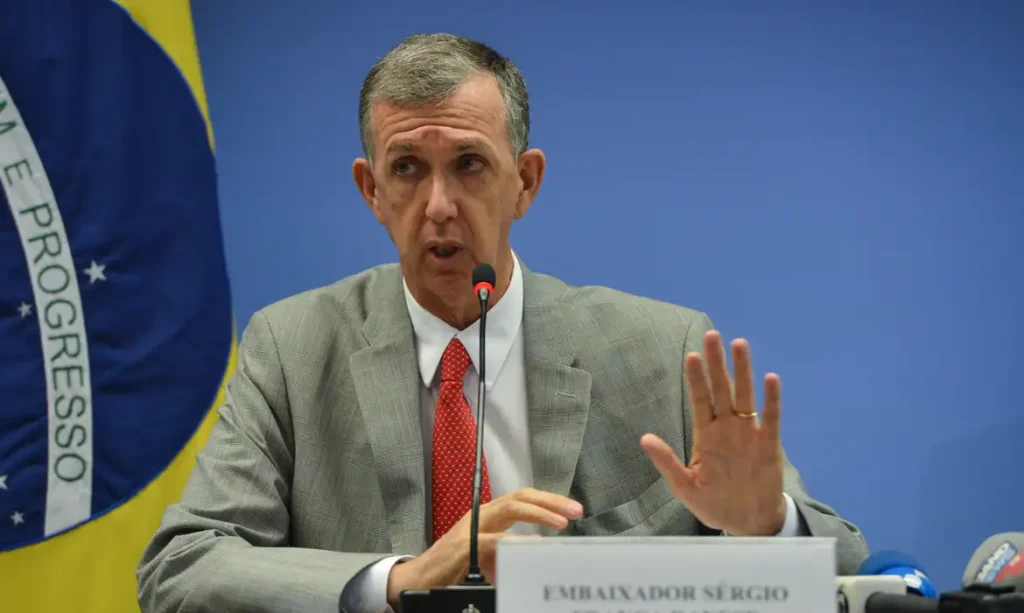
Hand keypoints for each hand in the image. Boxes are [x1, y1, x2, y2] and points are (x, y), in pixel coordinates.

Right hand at [386, 487, 582, 606]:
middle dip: (550, 501)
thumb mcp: (490, 559)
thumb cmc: (454, 569)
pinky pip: (491, 540)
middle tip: (575, 510)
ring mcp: (471, 528)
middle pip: (520, 497)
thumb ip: (512, 554)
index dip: (549, 501)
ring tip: (560, 522)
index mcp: (489, 517)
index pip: (523, 499)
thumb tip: (541, 557)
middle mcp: (481, 515)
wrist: (419, 581)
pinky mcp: (462, 546)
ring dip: (538, 514)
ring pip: (509, 509)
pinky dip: (511, 541)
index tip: (572, 510)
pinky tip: (529, 545)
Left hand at [640, 330, 785, 535]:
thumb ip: (667, 462)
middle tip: (712, 335)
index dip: (696, 378)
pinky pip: (771, 418)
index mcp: (706, 434)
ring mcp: (748, 434)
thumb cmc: (714, 504)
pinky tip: (770, 379)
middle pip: (722, 388)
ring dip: (743, 371)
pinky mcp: (768, 445)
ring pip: (745, 395)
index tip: (691, 355)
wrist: (746, 523)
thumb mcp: (684, 486)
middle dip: (717, 362)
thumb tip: (644, 438)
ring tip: (740, 344)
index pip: (700, 399)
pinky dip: (772, 400)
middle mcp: (727, 427)